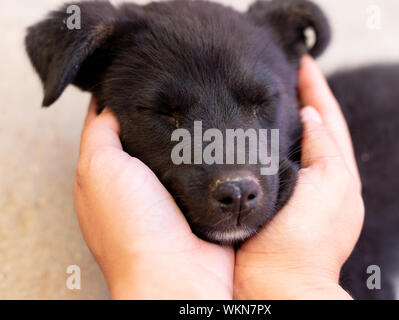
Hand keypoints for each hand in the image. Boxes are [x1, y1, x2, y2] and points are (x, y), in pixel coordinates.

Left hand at [73, 100, 233, 298]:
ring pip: (183, 151)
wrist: (178, 271)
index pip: (115, 128)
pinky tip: (224, 135)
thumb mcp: (100, 169)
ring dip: (194, 134)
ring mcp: (174, 195)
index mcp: (111, 178)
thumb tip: (106, 102)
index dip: (126, 102)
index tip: (147, 78)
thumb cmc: (132, 224)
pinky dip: (215, 154)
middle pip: (153, 138)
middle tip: (187, 88)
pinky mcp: (203, 203)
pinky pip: (209, 170)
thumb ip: (100, 134)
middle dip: (166, 117)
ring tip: (211, 102)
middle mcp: (141, 186)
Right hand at [234, 55, 363, 299]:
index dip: (316, 88)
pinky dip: (254, 140)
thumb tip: (312, 115)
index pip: (328, 119)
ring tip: (257, 93)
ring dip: (273, 118)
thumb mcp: (332, 184)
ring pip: (281, 142)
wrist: (275, 282)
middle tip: (278, 73)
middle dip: (297, 100)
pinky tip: (239, 128)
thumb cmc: (307, 238)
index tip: (301, 62)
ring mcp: (286, 187)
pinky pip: (258, 159)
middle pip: (307, 128)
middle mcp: (313, 177)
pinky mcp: (260, 196)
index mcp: (335, 172)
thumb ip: (325, 146)